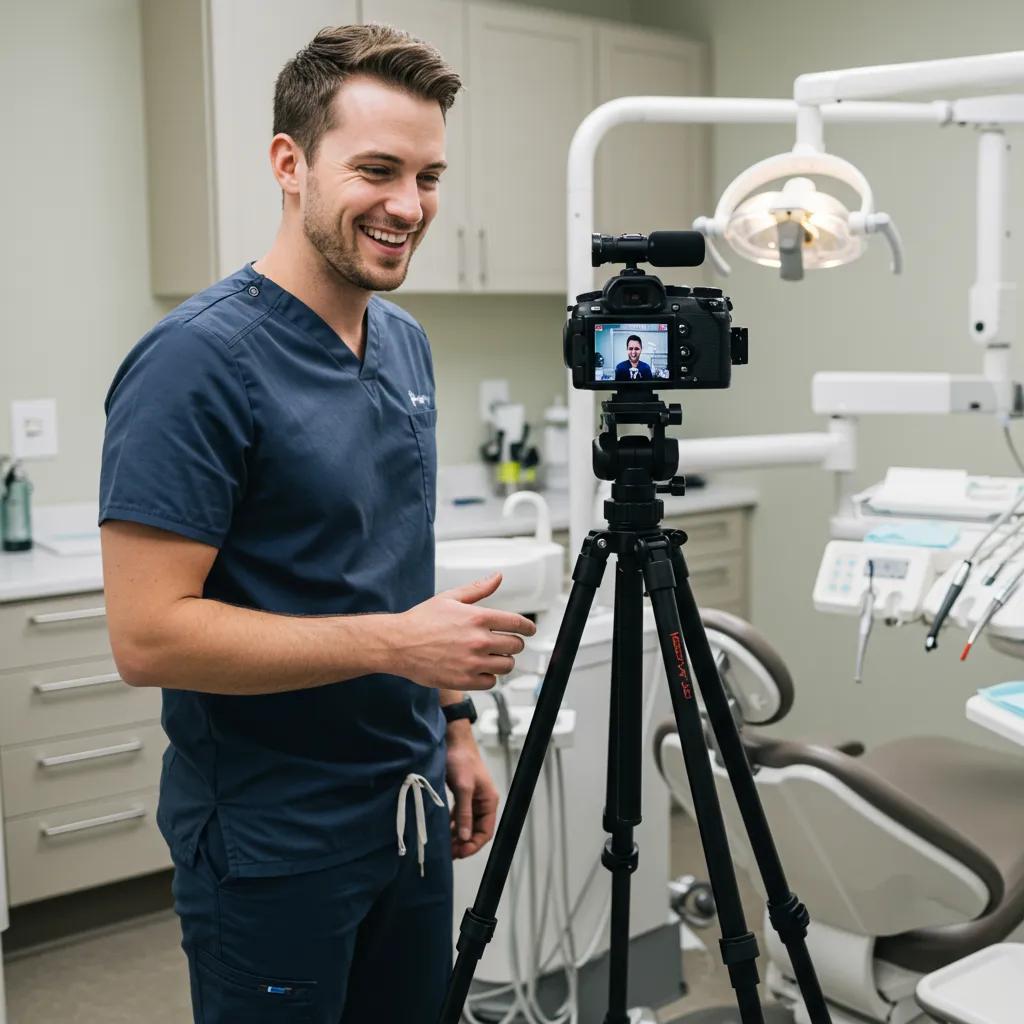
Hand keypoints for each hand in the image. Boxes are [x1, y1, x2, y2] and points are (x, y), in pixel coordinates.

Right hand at [395, 573, 535, 690]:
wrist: (398, 644)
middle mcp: (478, 640)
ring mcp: (473, 662)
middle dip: (514, 644)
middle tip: (506, 644)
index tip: (530, 630)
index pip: (517, 624)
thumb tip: (497, 577)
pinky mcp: (464, 680)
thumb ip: (478, 589)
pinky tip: (479, 669)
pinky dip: (488, 677)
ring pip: (506, 666)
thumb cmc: (421, 620)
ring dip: (502, 661)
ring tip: (492, 657)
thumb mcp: (450, 598)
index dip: (528, 627)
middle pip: (516, 646)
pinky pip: (491, 682)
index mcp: (478, 618)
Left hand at [446, 729, 498, 858]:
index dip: (474, 845)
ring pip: (466, 824)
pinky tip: (443, 830)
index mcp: (489, 801)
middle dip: (464, 843)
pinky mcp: (462, 795)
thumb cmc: (461, 760)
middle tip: (449, 852)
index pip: (486, 832)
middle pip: (476, 830)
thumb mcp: (463, 788)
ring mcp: (472, 799)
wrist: (452, 740)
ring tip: (444, 845)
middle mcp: (483, 802)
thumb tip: (464, 837)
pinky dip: (452, 824)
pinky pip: (459, 816)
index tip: (459, 853)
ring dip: (457, 835)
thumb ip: (464, 813)